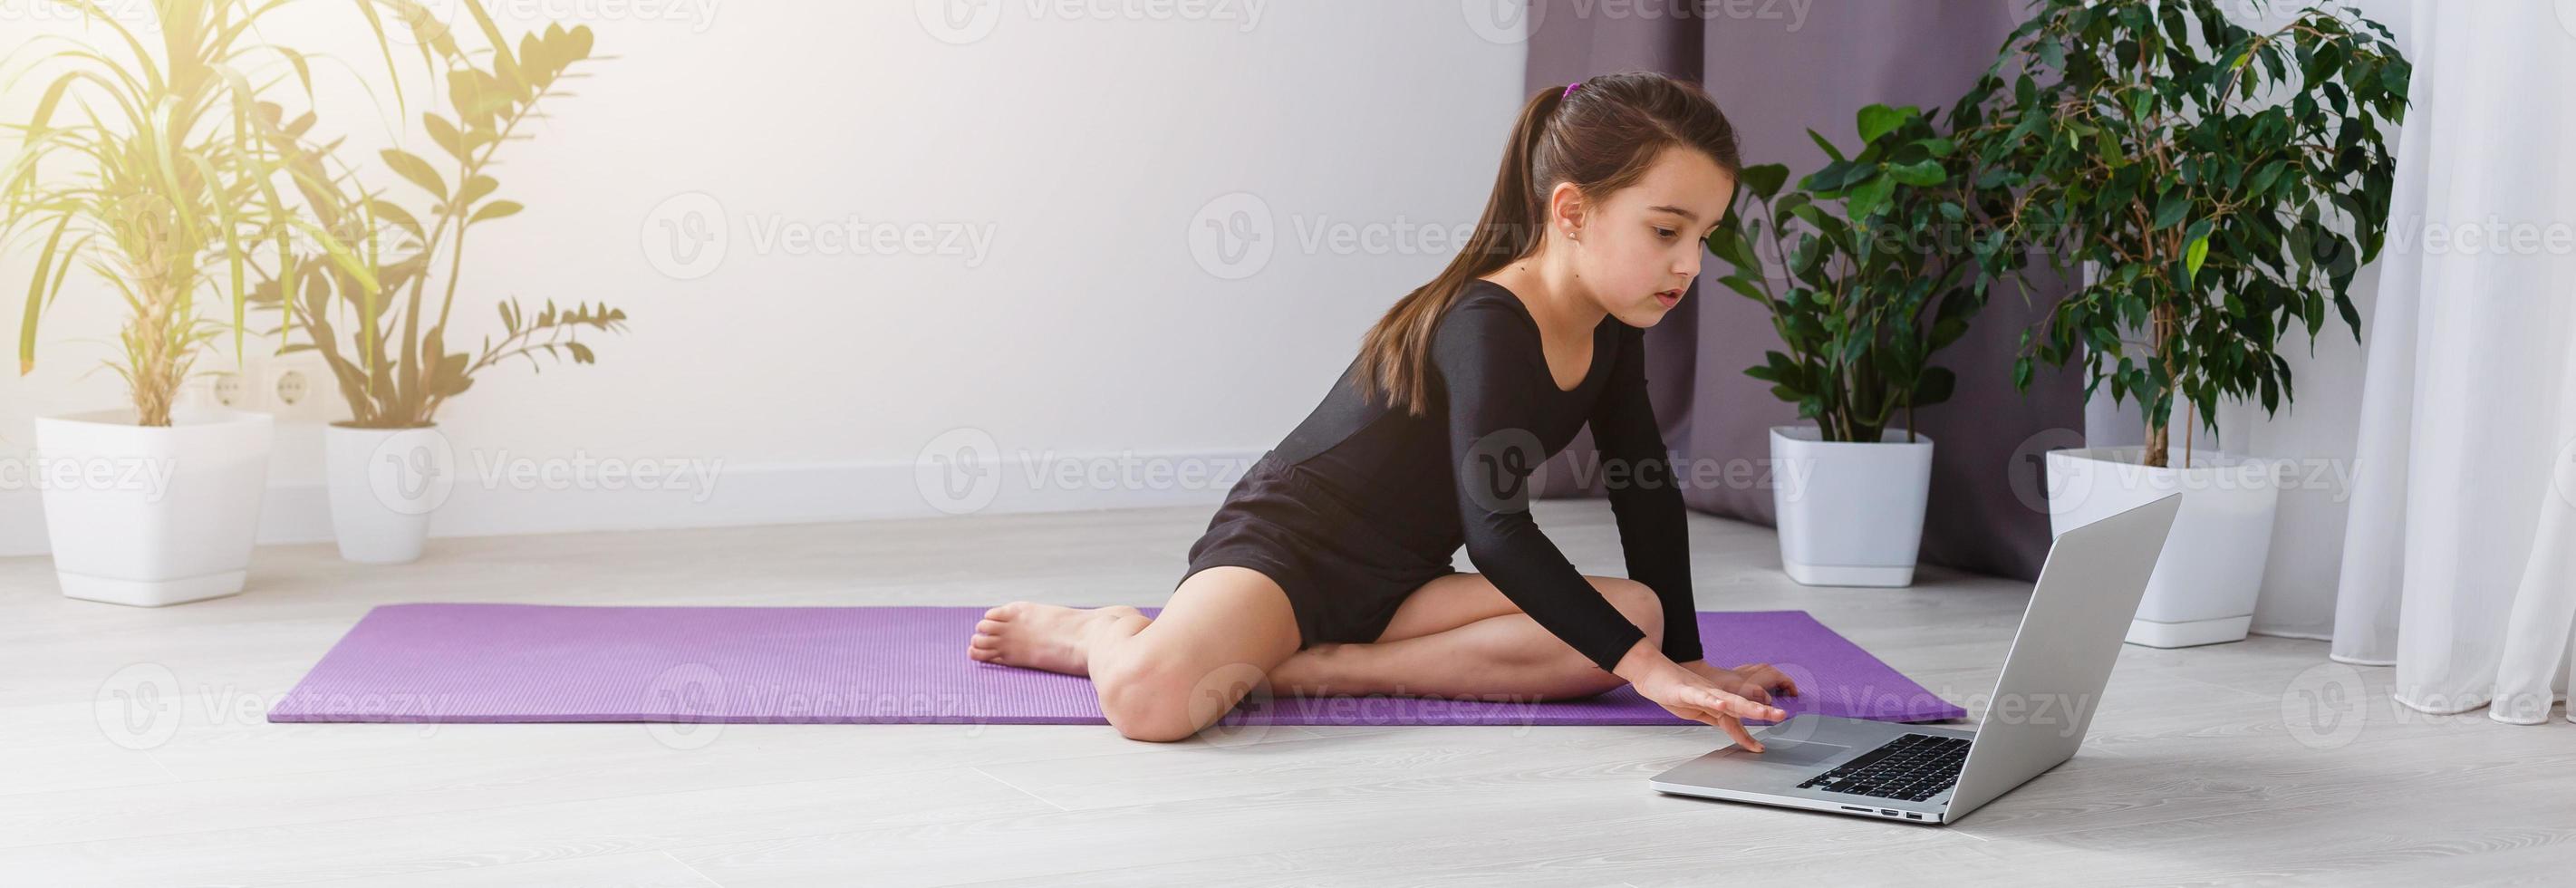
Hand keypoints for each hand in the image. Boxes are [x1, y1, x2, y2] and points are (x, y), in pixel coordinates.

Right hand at [1633, 662, 1787, 751]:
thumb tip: (1731, 728)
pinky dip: (1713, 699)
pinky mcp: (1686, 690)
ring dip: (1745, 705)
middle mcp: (1714, 695)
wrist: (1652, 671)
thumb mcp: (1697, 710)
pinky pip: (1701, 695)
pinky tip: (1722, 703)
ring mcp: (1702, 691)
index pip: (1736, 721)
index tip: (1759, 749)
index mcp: (1716, 703)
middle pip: (1741, 706)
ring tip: (1761, 711)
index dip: (1748, 736)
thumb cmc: (1673, 690)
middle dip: (1762, 712)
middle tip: (1781, 716)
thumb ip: (1715, 717)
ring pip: (1727, 699)